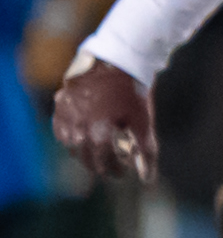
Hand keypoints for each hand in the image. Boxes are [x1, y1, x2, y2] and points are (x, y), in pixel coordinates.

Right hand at [52, 57, 153, 184]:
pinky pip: (60, 127)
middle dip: (100, 165)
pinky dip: (69, 137)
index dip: (114, 170)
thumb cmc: (133, 91)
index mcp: (98, 132)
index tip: (124, 172)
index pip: (103, 162)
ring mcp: (66, 114)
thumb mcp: (143, 122)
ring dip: (83, 152)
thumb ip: (145, 152)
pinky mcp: (60, 103)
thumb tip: (147, 179)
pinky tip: (81, 136)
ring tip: (99, 152)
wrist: (116, 58)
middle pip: (85, 156)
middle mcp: (78, 126)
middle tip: (112, 167)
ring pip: (70, 144)